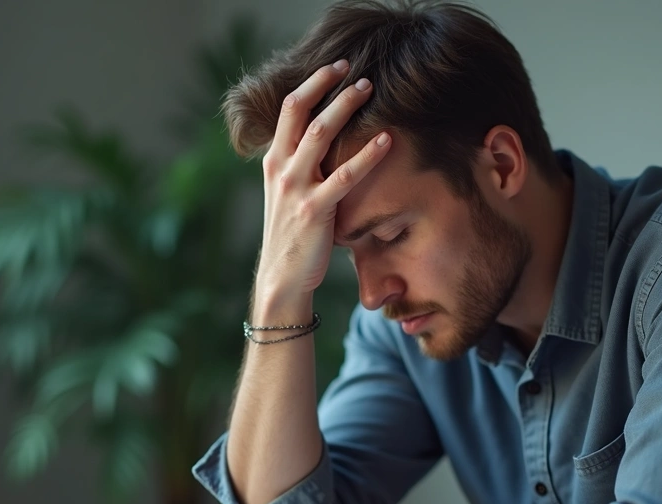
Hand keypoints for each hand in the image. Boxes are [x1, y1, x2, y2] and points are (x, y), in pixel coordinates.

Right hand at [254, 60, 391, 310]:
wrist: (281, 277)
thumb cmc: (291, 234)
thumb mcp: (285, 194)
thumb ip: (298, 167)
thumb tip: (323, 143)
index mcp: (274, 161)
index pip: (288, 109)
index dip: (312, 83)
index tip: (335, 67)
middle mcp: (280, 168)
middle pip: (302, 111)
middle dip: (328, 84)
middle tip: (355, 67)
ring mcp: (295, 187)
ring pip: (320, 134)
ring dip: (346, 106)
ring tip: (370, 89)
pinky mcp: (314, 210)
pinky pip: (344, 176)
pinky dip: (368, 155)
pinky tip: (387, 141)